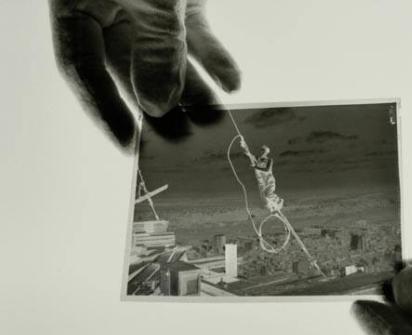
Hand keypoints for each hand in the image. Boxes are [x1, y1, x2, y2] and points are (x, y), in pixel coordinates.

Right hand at [49, 0, 239, 148]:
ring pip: (167, 58)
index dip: (104, 109)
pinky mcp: (176, 3)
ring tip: (217, 118)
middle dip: (162, 106)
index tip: (129, 144)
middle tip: (184, 140)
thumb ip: (153, 45)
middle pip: (131, 71)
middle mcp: (109, 11)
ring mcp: (144, 8)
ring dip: (195, 88)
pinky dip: (215, 56)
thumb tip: (156, 103)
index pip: (83, 69)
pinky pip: (195, 35)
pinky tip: (233, 80)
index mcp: (78, 6)